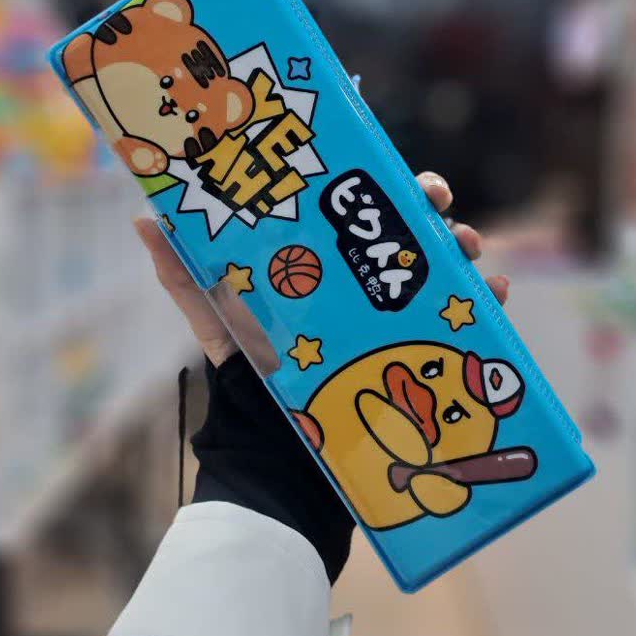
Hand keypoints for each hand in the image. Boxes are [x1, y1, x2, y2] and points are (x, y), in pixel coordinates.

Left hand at [134, 171, 509, 366]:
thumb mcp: (217, 322)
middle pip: (410, 237)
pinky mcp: (416, 360)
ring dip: (465, 254)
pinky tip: (494, 296)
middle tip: (442, 210)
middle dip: (434, 215)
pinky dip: (483, 308)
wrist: (281, 456)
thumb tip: (142, 218)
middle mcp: (365, 291)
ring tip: (473, 252)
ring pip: (444, 274)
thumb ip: (183, 275)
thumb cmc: (250, 380)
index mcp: (326, 270)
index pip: (360, 216)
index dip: (386, 190)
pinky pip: (461, 328)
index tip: (404, 178)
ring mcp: (395, 324)